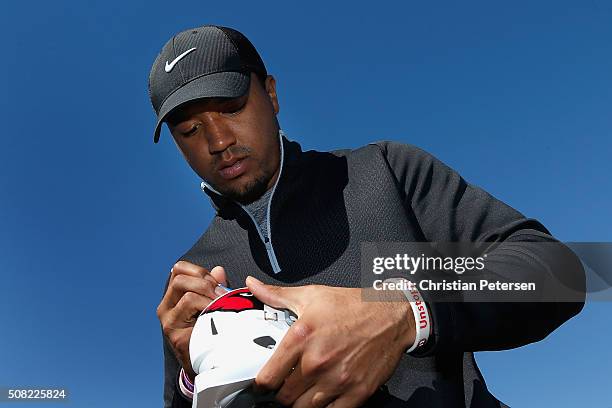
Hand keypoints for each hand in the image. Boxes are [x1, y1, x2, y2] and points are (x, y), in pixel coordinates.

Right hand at [157, 261, 227, 381]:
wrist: (206, 364)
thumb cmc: (210, 329)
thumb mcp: (213, 303)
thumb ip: (215, 286)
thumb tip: (219, 270)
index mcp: (173, 296)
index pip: (179, 268)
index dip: (199, 271)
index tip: (216, 283)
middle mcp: (165, 307)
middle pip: (180, 278)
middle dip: (206, 282)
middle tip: (222, 295)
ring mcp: (169, 323)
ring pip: (188, 295)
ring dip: (210, 298)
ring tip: (222, 306)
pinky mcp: (176, 336)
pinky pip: (194, 314)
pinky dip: (209, 310)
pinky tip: (219, 317)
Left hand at [246, 277, 414, 407]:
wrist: (392, 315)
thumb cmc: (352, 305)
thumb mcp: (312, 295)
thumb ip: (277, 295)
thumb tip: (252, 285)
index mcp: (301, 337)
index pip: (267, 378)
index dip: (261, 384)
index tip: (264, 383)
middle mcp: (316, 362)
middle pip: (283, 398)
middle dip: (281, 393)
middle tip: (286, 385)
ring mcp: (337, 380)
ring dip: (301, 403)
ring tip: (304, 391)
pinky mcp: (357, 393)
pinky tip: (324, 397)